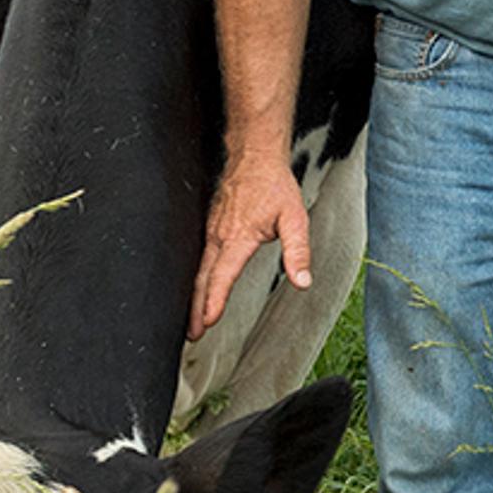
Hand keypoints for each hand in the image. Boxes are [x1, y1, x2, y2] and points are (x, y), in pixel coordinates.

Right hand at [193, 156, 313, 335]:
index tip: (207, 321)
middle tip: (192, 334)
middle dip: (195, 309)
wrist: (254, 158)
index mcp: (237, 237)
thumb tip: (302, 282)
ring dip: (192, 297)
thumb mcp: (295, 219)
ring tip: (190, 320)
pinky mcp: (210, 228)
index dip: (214, 300)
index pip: (223, 275)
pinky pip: (198, 258)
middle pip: (203, 279)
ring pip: (198, 270)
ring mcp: (211, 231)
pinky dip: (195, 279)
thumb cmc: (275, 187)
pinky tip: (195, 290)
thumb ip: (298, 252)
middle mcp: (219, 236)